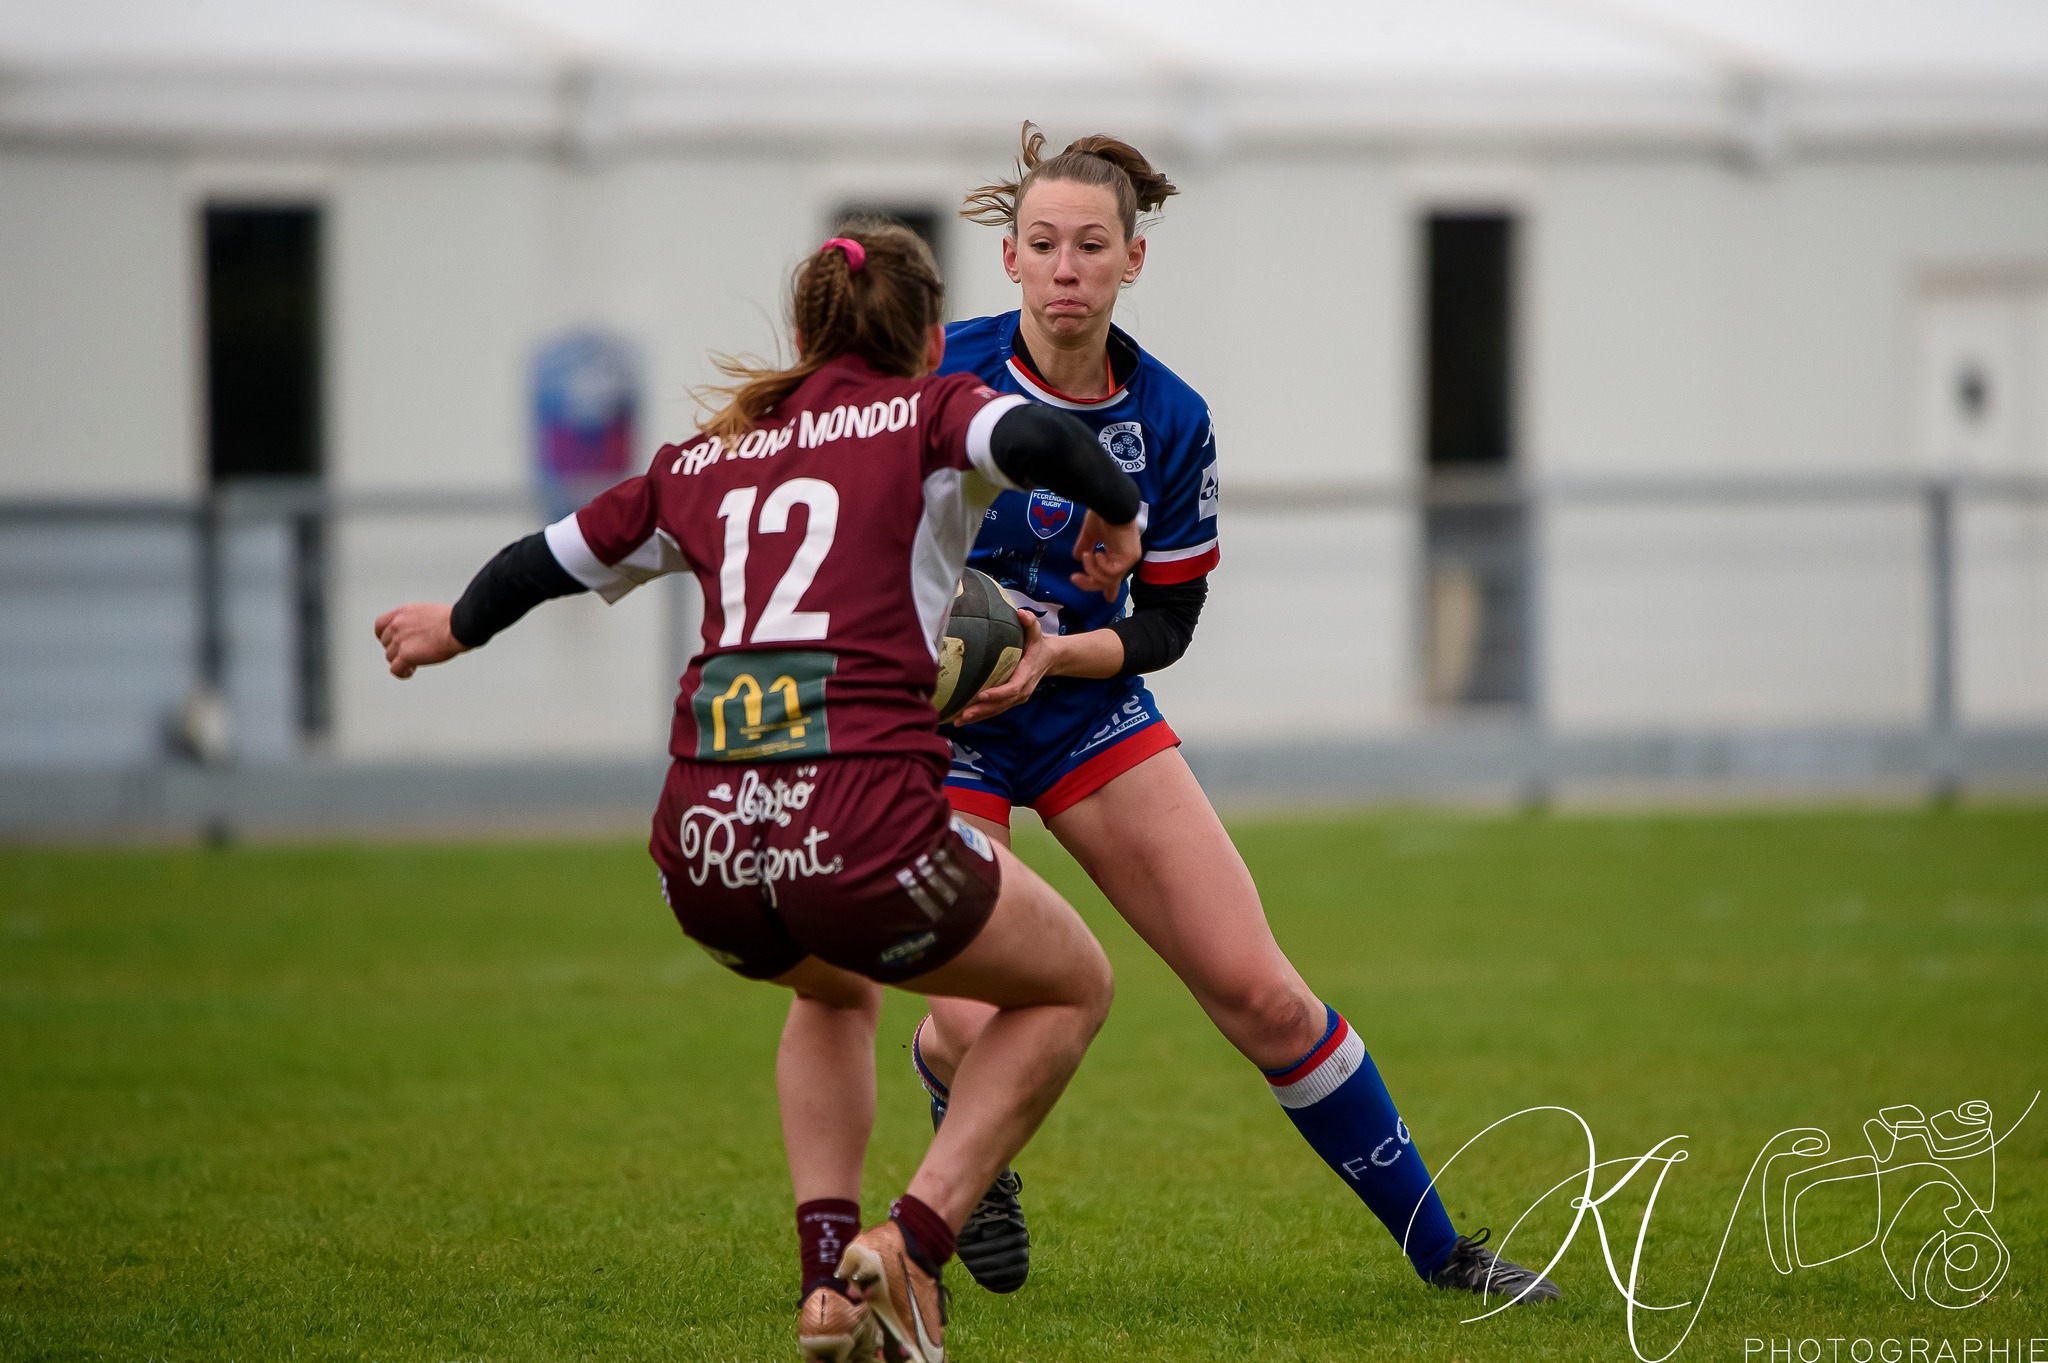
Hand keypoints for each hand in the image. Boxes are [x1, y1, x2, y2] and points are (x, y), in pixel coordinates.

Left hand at [374, 603, 466, 678]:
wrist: (458, 627)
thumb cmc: (453, 621)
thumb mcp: (429, 613)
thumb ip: (418, 621)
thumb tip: (422, 632)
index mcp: (403, 613)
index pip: (381, 625)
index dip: (384, 635)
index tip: (391, 641)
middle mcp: (397, 625)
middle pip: (386, 643)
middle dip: (397, 649)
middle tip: (411, 653)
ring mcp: (400, 640)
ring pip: (390, 656)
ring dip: (400, 661)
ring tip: (414, 664)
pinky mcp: (406, 655)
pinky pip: (395, 669)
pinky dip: (401, 673)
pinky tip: (410, 672)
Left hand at [953, 608, 1051, 724]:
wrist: (1049, 658)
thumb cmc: (1037, 644)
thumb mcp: (1036, 632)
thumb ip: (1030, 623)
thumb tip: (1021, 613)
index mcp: (1027, 675)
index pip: (1013, 688)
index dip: (998, 693)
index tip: (982, 695)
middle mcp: (1022, 691)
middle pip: (1001, 705)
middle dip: (982, 710)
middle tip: (963, 714)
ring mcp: (1016, 698)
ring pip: (996, 710)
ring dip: (978, 716)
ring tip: (959, 721)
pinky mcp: (1009, 700)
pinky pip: (994, 710)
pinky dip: (979, 715)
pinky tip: (962, 719)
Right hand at [1070, 510, 1140, 599]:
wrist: (1110, 504)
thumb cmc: (1102, 513)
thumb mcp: (1090, 533)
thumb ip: (1085, 545)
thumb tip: (1076, 556)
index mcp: (1120, 551)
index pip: (1115, 574)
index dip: (1111, 588)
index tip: (1108, 599)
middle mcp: (1126, 557)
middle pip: (1109, 582)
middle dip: (1089, 583)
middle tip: (1074, 578)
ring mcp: (1128, 559)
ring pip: (1107, 579)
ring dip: (1092, 569)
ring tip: (1087, 554)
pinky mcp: (1127, 559)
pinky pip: (1110, 573)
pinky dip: (1099, 566)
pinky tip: (1097, 553)